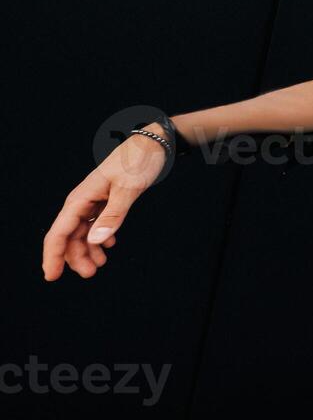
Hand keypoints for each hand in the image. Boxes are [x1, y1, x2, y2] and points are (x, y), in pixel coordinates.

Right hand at [41, 127, 168, 280]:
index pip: (60, 232)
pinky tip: (109, 244)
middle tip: (91, 274)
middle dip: (75, 257)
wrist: (153, 143)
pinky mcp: (106, 200)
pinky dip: (100, 237)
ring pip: (83, 232)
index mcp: (81, 198)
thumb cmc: (138, 161)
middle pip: (70, 236)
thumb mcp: (128, 188)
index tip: (51, 276)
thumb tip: (96, 240)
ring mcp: (94, 201)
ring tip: (100, 265)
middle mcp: (83, 201)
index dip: (53, 255)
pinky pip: (96, 223)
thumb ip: (113, 214)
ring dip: (88, 250)